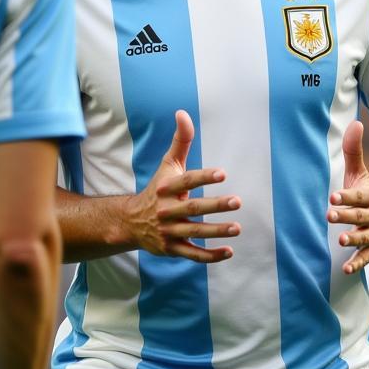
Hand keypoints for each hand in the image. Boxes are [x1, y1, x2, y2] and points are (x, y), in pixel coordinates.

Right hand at [126, 110, 240, 262]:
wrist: (130, 222)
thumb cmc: (157, 189)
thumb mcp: (167, 165)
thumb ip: (180, 141)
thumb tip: (182, 112)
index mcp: (166, 188)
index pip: (187, 181)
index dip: (204, 177)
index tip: (223, 173)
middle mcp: (166, 211)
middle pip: (193, 208)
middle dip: (215, 206)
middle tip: (237, 201)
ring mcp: (169, 231)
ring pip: (195, 233)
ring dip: (216, 231)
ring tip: (237, 228)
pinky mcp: (172, 249)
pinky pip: (192, 254)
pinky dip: (210, 256)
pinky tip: (229, 252)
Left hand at [328, 120, 368, 273]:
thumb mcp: (363, 176)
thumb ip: (354, 152)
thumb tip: (354, 122)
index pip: (360, 196)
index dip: (347, 196)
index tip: (333, 196)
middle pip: (360, 216)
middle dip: (346, 216)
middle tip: (330, 216)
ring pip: (365, 237)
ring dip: (353, 239)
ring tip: (340, 240)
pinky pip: (367, 258)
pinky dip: (357, 264)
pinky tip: (345, 269)